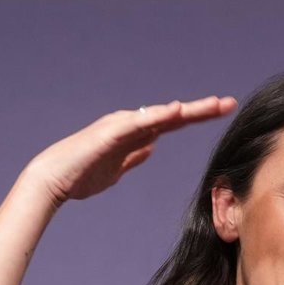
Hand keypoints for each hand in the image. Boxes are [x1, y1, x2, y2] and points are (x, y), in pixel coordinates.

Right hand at [23, 96, 236, 205]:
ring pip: (161, 115)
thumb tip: (151, 149)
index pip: (173, 124)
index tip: (222, 113)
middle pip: (173, 116)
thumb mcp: (117, 169)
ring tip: (213, 105)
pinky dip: (159, 115)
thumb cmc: (81, 176)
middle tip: (229, 103)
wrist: (54, 181)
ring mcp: (121, 126)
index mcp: (135, 135)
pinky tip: (177, 110)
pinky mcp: (110, 133)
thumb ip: (134, 157)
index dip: (197, 118)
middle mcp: (131, 125)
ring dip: (187, 110)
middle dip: (202, 110)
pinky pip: (139, 123)